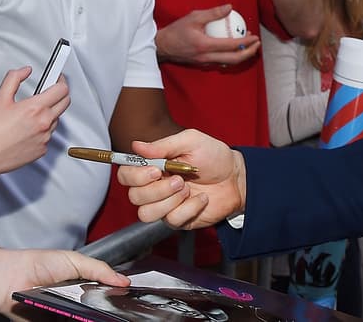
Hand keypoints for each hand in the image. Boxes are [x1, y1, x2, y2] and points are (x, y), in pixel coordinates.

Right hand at [0, 68, 69, 177]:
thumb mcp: (0, 98)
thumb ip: (14, 79)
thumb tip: (25, 71)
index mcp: (35, 108)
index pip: (62, 89)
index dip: (60, 80)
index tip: (56, 77)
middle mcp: (44, 123)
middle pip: (65, 103)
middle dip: (60, 93)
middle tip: (49, 91)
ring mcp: (44, 138)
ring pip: (56, 119)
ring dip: (49, 112)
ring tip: (31, 113)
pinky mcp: (41, 150)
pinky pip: (48, 135)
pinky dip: (42, 129)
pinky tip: (27, 129)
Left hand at [0, 249, 128, 308]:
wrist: (12, 280)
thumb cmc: (38, 265)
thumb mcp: (75, 261)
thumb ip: (100, 270)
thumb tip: (123, 280)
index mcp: (81, 285)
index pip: (104, 295)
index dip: (115, 297)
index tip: (128, 300)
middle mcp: (74, 303)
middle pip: (96, 311)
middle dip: (106, 311)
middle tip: (115, 311)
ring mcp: (65, 316)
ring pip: (85, 320)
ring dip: (93, 317)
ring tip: (96, 315)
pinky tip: (81, 319)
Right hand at [120, 131, 245, 229]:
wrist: (236, 178)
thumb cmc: (213, 156)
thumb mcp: (191, 141)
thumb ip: (163, 145)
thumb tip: (136, 145)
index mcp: (153, 167)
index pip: (126, 175)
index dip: (134, 175)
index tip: (155, 170)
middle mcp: (154, 187)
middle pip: (134, 197)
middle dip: (157, 189)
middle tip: (180, 180)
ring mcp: (165, 205)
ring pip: (147, 213)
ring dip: (169, 200)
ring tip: (188, 189)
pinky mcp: (178, 220)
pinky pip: (171, 220)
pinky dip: (189, 208)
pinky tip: (200, 199)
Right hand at [155, 6, 260, 66]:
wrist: (162, 46)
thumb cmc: (176, 30)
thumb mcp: (194, 17)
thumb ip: (213, 13)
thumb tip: (229, 8)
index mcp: (205, 45)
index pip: (231, 45)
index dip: (246, 42)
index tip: (255, 37)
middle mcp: (207, 57)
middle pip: (234, 59)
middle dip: (249, 53)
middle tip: (257, 45)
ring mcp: (205, 63)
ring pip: (228, 63)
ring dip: (241, 56)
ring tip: (249, 46)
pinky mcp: (203, 64)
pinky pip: (221, 62)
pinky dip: (231, 57)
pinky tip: (234, 49)